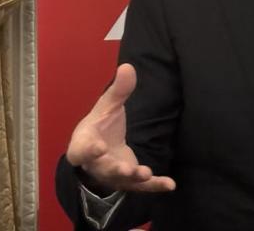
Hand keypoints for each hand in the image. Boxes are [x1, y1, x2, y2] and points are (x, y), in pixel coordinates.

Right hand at [66, 63, 175, 193]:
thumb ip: (118, 91)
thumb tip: (128, 66)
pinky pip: (143, 187)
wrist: (97, 152)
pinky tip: (170, 185)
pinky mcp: (130, 182)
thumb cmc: (99, 128)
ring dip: (134, 177)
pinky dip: (156, 186)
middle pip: (104, 169)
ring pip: (123, 180)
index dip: (89, 150)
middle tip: (126, 168)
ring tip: (145, 173)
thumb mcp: (106, 108)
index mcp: (84, 145)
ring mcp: (114, 176)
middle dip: (115, 168)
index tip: (97, 147)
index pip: (83, 150)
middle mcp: (97, 165)